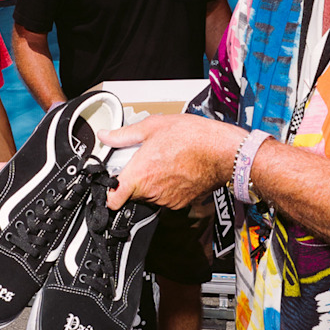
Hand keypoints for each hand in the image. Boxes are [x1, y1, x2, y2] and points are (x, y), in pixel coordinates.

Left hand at [99, 114, 243, 210]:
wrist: (223, 152)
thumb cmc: (193, 137)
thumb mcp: (153, 127)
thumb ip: (124, 135)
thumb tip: (106, 135)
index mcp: (140, 174)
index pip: (112, 200)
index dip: (108, 192)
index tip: (109, 184)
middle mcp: (151, 192)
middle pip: (130, 193)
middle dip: (132, 179)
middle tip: (142, 160)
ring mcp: (166, 200)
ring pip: (148, 195)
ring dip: (150, 183)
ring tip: (162, 161)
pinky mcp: (180, 203)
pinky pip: (165, 198)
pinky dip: (166, 187)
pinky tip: (174, 169)